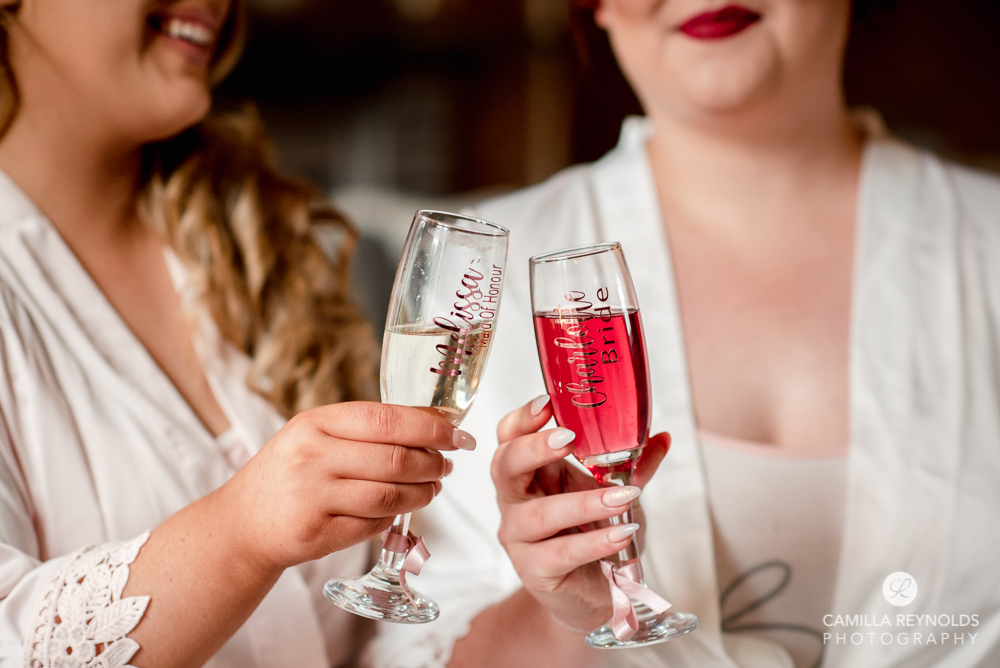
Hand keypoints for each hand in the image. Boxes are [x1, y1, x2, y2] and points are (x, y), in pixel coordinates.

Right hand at [220, 401, 471, 573]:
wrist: (241, 524)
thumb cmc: (288, 473)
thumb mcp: (316, 435)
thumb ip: (366, 428)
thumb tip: (432, 421)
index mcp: (315, 423)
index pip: (386, 418)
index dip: (429, 426)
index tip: (456, 433)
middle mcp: (311, 457)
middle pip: (395, 459)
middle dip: (433, 463)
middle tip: (446, 465)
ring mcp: (312, 497)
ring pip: (390, 496)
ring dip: (422, 493)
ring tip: (432, 488)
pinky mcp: (316, 534)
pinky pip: (373, 525)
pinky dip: (394, 519)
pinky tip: (399, 511)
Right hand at [492, 396, 668, 630]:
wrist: (596, 593)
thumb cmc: (596, 535)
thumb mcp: (615, 493)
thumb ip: (634, 466)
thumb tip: (662, 437)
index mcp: (531, 473)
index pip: (509, 438)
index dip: (521, 418)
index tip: (547, 403)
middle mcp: (515, 501)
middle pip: (504, 466)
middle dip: (534, 448)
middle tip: (570, 438)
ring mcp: (519, 537)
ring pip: (537, 514)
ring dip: (581, 503)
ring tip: (621, 497)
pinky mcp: (534, 571)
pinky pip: (558, 554)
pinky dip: (592, 542)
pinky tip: (620, 534)